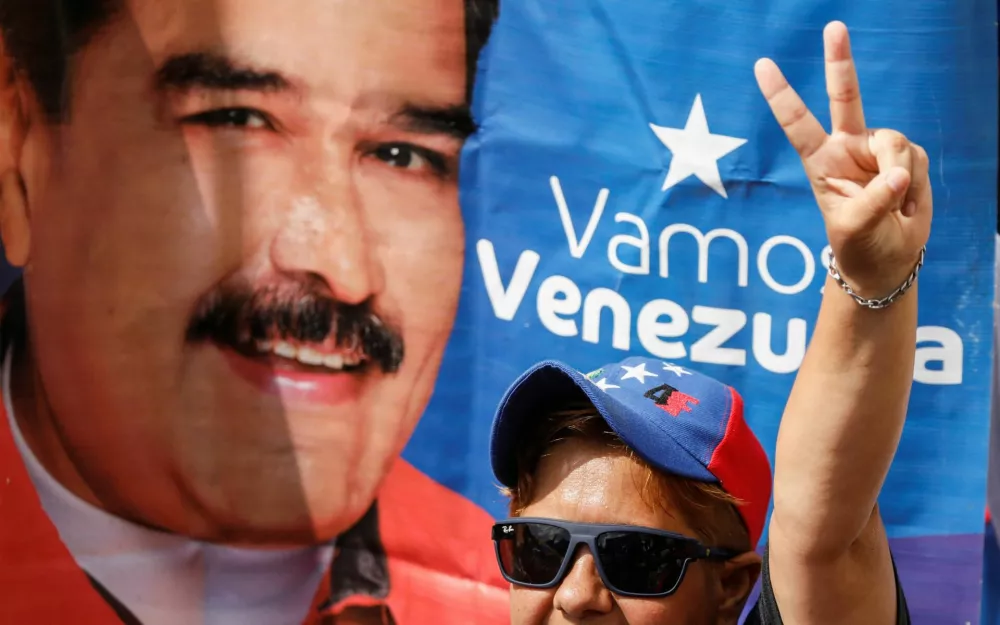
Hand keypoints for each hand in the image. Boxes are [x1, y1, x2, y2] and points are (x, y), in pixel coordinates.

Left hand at [754, 21, 931, 296]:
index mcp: (820, 161)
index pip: (797, 123)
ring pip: (896, 144)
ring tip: (891, 206)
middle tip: (833, 27)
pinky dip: (916, 186)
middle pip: (845, 96)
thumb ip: (873, 201)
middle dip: (840, 61)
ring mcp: (877, 149)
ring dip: (899, 179)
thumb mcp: (854, 228)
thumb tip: (898, 175)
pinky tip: (905, 204)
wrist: (887, 258)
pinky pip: (917, 160)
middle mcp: (848, 146)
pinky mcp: (906, 156)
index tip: (762, 65)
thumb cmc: (859, 244)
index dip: (782, 94)